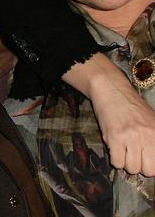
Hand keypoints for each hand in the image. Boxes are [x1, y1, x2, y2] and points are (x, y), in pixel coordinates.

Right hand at [65, 54, 154, 175]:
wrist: (111, 90)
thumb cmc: (130, 106)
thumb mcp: (151, 121)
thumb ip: (154, 140)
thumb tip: (152, 159)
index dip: (151, 165)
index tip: (144, 159)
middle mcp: (147, 137)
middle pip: (148, 170)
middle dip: (140, 166)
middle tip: (133, 155)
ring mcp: (130, 137)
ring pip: (132, 168)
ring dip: (126, 162)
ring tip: (123, 150)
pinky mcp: (114, 137)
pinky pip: (116, 162)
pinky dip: (115, 159)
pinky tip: (114, 148)